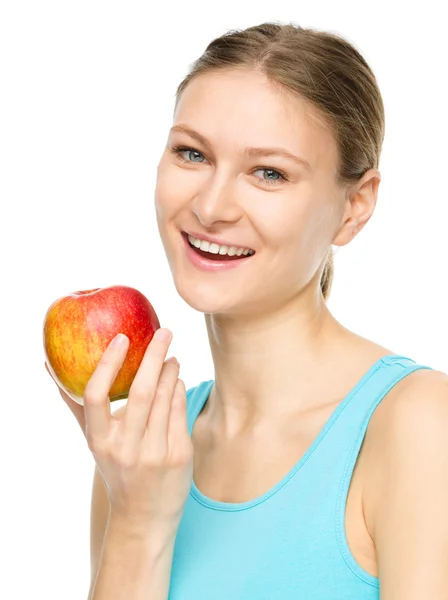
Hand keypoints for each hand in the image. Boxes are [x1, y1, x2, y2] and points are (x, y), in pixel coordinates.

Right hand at [47, 328, 193, 531]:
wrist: (144, 515)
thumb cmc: (117, 467)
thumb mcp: (95, 441)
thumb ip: (77, 406)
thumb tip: (50, 367)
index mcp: (99, 440)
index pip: (96, 397)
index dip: (108, 364)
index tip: (122, 337)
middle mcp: (126, 448)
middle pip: (141, 392)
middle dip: (154, 355)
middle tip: (164, 331)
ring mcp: (155, 453)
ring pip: (165, 398)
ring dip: (170, 370)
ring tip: (170, 356)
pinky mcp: (179, 455)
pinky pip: (180, 410)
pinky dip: (178, 389)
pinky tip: (176, 380)